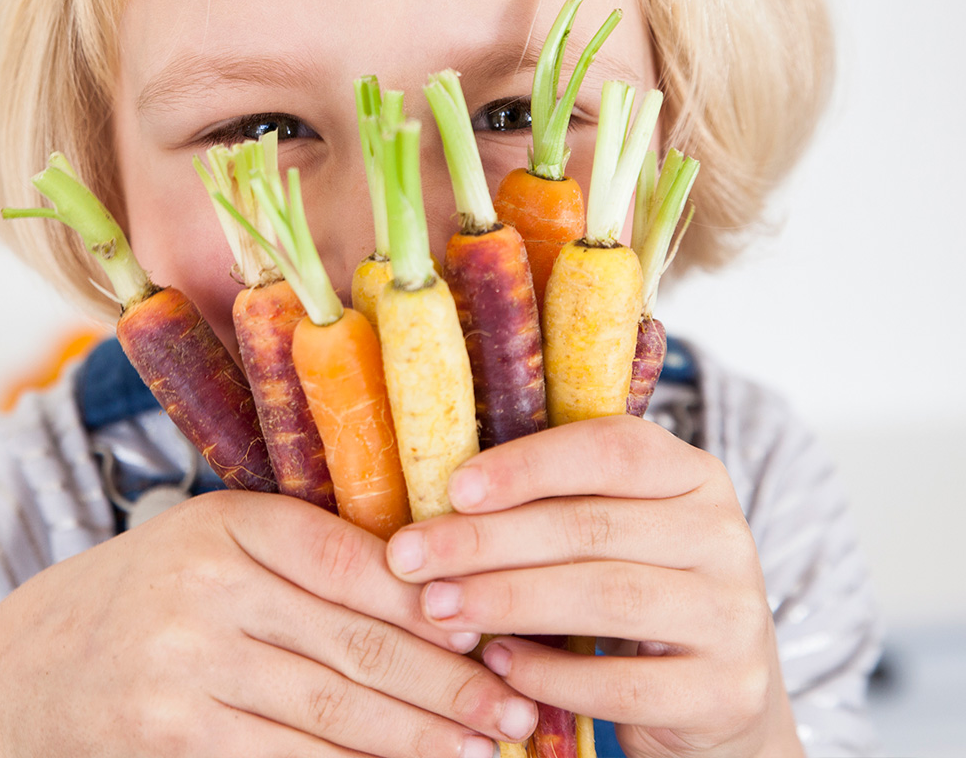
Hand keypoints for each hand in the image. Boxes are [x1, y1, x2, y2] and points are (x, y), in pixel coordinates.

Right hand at [0, 491, 538, 757]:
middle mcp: (209, 590)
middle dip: (449, 685)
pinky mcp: (174, 737)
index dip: (434, 606)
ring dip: (419, 741)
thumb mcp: (229, 541)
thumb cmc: (166, 586)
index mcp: (235, 523)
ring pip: (332, 715)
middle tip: (518, 711)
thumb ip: (317, 553)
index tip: (496, 633)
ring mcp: (186, 668)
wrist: (44, 661)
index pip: (358, 563)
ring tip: (486, 751)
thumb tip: (435, 592)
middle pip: (357, 646)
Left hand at [385, 416, 803, 757]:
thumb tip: (443, 496)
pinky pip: (625, 683)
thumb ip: (557, 504)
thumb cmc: (638, 590)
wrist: (722, 697)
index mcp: (692, 475)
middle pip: (592, 526)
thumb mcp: (614, 532)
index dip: (529, 465)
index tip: (455, 489)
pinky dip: (551, 674)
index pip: (613, 449)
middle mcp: (723, 534)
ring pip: (606, 597)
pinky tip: (499, 665)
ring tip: (439, 606)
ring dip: (507, 600)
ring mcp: (733, 614)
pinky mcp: (726, 690)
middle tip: (411, 558)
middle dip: (488, 541)